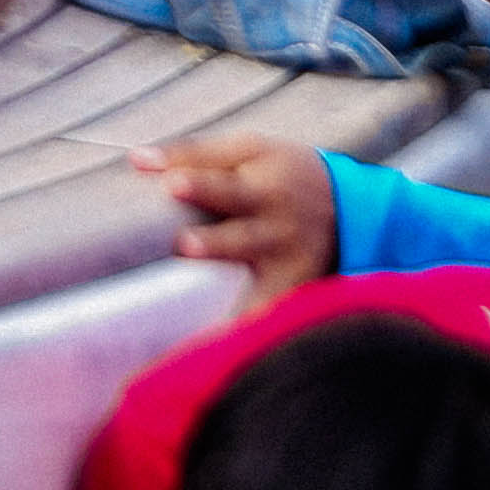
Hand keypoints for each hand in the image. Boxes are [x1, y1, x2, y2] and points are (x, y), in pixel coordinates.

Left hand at [149, 135, 342, 309]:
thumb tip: (136, 160)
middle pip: (239, 217)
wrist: (353, 209)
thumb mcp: (250, 152)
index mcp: (261, 175)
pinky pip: (269, 305)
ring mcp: (285, 251)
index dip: (197, 181)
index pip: (222, 175)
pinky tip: (224, 337)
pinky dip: (250, 321)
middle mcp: (274, 214)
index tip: (169, 183)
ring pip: (251, 255)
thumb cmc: (281, 174)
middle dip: (214, 231)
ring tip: (192, 256)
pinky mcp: (292, 284)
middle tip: (183, 239)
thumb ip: (194, 154)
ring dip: (223, 257)